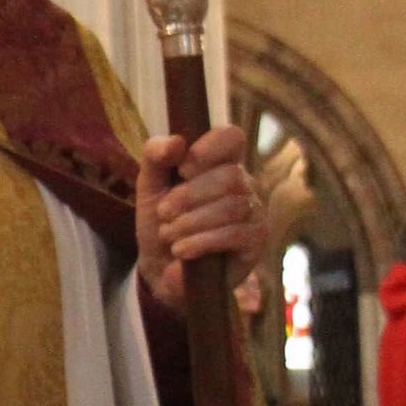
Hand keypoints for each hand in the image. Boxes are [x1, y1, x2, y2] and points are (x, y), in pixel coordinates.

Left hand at [136, 125, 266, 313]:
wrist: (163, 268)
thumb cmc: (162, 220)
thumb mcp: (149, 186)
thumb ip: (155, 156)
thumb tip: (176, 141)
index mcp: (220, 162)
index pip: (231, 137)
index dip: (209, 148)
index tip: (181, 169)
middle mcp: (244, 183)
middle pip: (230, 176)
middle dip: (188, 196)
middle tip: (163, 213)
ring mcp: (254, 212)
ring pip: (232, 206)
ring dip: (191, 222)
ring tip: (169, 234)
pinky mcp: (256, 241)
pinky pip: (235, 234)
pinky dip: (201, 241)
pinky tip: (181, 250)